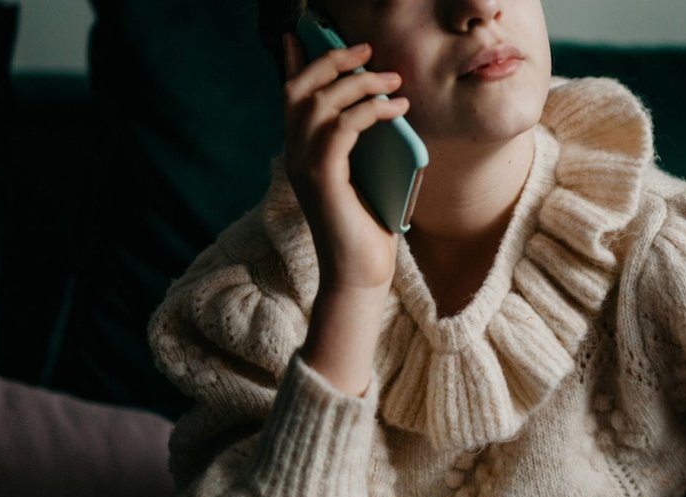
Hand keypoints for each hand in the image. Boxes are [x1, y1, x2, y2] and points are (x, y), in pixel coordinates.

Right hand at [280, 32, 407, 291]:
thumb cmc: (367, 228)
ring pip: (318, 105)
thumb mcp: (367, 175)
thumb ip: (362, 144)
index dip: (294, 62)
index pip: (290, 97)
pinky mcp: (323, 180)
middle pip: (299, 90)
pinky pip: (340, 130)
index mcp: (301, 152)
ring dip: (358, 85)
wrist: (360, 275)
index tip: (302, 33)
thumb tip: (385, 105)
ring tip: (393, 81)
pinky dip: (368, 112)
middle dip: (332, 62)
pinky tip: (395, 110)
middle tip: (367, 50)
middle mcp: (294, 155)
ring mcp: (304, 168)